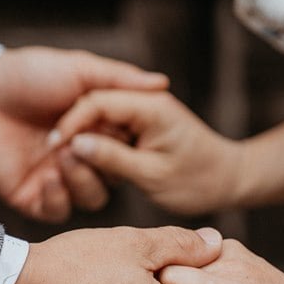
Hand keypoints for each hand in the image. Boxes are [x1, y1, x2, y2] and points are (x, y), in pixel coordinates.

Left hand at [0, 48, 169, 222]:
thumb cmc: (30, 74)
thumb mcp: (80, 70)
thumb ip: (119, 79)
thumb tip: (163, 82)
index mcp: (95, 131)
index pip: (128, 151)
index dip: (127, 145)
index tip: (117, 130)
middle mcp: (79, 157)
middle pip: (115, 179)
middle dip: (105, 164)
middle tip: (84, 144)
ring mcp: (56, 178)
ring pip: (91, 200)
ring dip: (84, 180)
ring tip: (63, 156)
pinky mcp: (30, 195)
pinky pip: (57, 211)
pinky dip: (60, 197)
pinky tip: (49, 175)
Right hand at [47, 90, 245, 214]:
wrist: (231, 179)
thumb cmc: (198, 181)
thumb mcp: (152, 174)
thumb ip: (112, 158)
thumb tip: (75, 145)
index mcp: (149, 107)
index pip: (96, 102)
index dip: (70, 124)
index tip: (52, 147)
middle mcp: (144, 102)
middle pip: (92, 107)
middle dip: (73, 132)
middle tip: (55, 161)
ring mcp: (143, 113)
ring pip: (98, 119)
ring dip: (84, 141)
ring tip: (70, 166)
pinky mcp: (141, 127)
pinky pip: (109, 130)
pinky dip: (97, 146)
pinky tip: (89, 166)